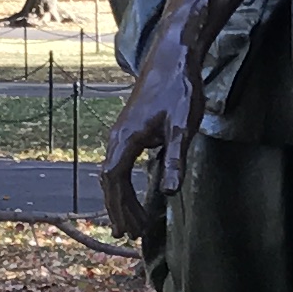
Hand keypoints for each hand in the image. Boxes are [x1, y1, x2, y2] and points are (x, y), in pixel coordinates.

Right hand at [99, 31, 202, 244]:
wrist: (173, 56)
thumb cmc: (179, 89)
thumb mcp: (182, 126)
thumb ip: (175, 159)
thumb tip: (168, 193)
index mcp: (126, 139)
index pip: (114, 181)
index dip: (120, 207)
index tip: (129, 229)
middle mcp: (118, 137)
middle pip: (110, 181)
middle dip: (119, 209)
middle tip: (130, 235)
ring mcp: (122, 133)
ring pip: (113, 173)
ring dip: (120, 199)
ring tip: (131, 223)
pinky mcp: (130, 130)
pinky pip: (119, 164)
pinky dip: (123, 184)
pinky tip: (134, 194)